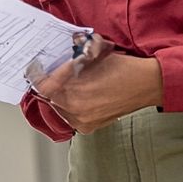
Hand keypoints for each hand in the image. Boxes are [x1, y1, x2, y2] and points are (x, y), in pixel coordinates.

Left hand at [30, 52, 162, 134]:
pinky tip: (79, 95)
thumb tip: (57, 55)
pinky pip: (69, 116)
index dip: (37, 76)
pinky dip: (70, 106)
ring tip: (70, 84)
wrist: (147, 84)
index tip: (35, 69)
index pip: (44, 86)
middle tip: (52, 73)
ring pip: (58, 106)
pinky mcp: (89, 127)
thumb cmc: (124, 67)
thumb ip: (72, 57)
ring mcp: (82, 120)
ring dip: (60, 95)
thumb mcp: (93, 54)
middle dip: (51, 84)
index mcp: (75, 91)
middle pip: (50, 96)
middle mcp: (76, 109)